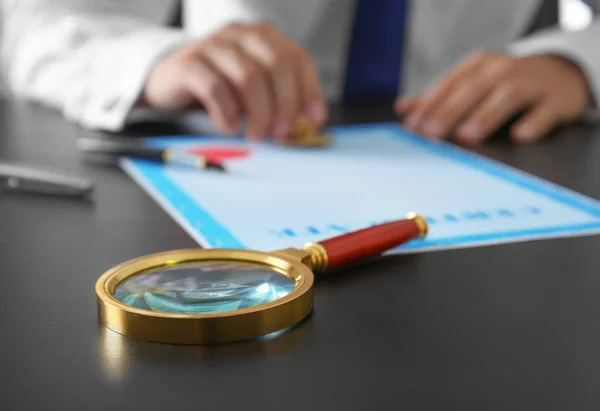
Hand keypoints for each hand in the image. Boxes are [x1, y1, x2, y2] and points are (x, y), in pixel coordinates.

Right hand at [140, 23, 327, 140]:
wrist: (169, 80)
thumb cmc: (219, 87)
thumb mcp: (254, 91)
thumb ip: (281, 99)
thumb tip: (311, 121)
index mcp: (262, 39)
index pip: (296, 58)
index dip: (309, 90)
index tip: (314, 120)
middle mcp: (239, 36)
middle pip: (276, 66)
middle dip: (284, 104)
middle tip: (280, 132)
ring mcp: (213, 46)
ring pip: (248, 77)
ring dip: (258, 113)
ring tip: (255, 134)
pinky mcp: (189, 64)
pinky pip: (215, 87)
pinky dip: (227, 113)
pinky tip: (228, 127)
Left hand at [395, 53, 591, 143]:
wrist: (561, 75)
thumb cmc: (506, 85)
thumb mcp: (473, 85)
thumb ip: (439, 99)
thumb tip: (403, 108)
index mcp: (478, 67)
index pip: (449, 84)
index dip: (429, 105)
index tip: (413, 127)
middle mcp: (503, 70)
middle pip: (473, 89)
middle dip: (449, 112)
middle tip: (432, 135)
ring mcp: (532, 82)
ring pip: (507, 95)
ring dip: (485, 116)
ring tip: (466, 136)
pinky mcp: (557, 99)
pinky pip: (545, 110)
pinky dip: (533, 123)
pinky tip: (520, 136)